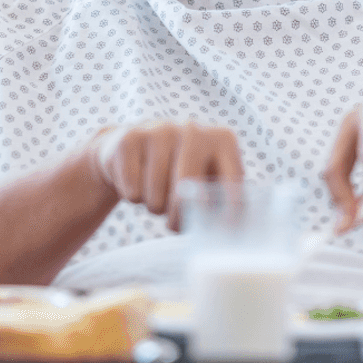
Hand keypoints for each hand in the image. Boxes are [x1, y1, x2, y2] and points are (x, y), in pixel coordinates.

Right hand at [90, 121, 243, 230]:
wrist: (133, 148)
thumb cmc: (179, 172)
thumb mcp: (206, 179)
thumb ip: (221, 199)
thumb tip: (228, 232)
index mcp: (222, 140)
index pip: (232, 179)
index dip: (230, 209)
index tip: (224, 232)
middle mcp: (194, 130)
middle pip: (187, 190)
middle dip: (179, 217)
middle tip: (174, 226)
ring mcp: (160, 131)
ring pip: (156, 195)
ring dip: (155, 207)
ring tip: (156, 195)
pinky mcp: (129, 139)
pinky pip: (132, 190)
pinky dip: (133, 196)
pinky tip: (137, 182)